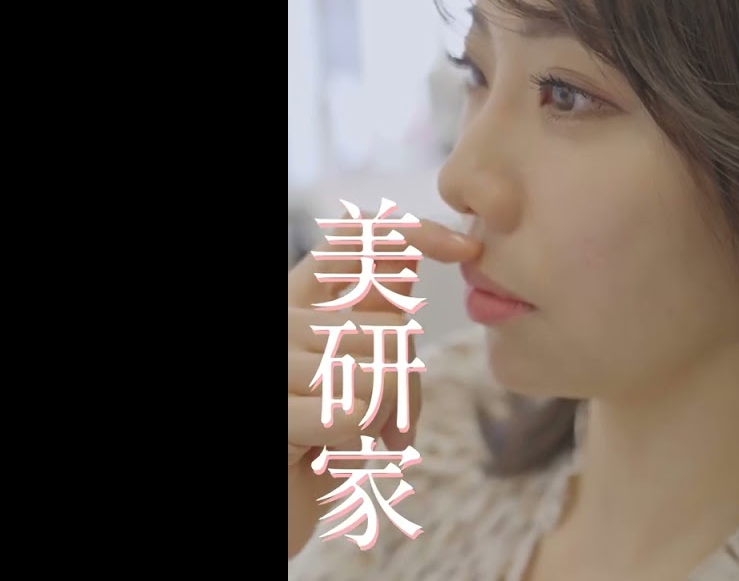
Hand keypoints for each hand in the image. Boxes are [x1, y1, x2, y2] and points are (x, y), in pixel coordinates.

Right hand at [287, 210, 479, 465]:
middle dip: (404, 382)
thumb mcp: (360, 375)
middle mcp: (283, 320)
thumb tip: (410, 258)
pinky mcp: (274, 412)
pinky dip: (356, 439)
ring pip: (381, 371)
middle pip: (391, 326)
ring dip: (384, 417)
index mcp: (301, 300)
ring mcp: (275, 361)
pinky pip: (351, 412)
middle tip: (382, 423)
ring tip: (354, 437)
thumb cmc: (323, 444)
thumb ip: (376, 322)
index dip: (411, 232)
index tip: (464, 249)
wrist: (281, 506)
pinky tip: (328, 453)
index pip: (354, 239)